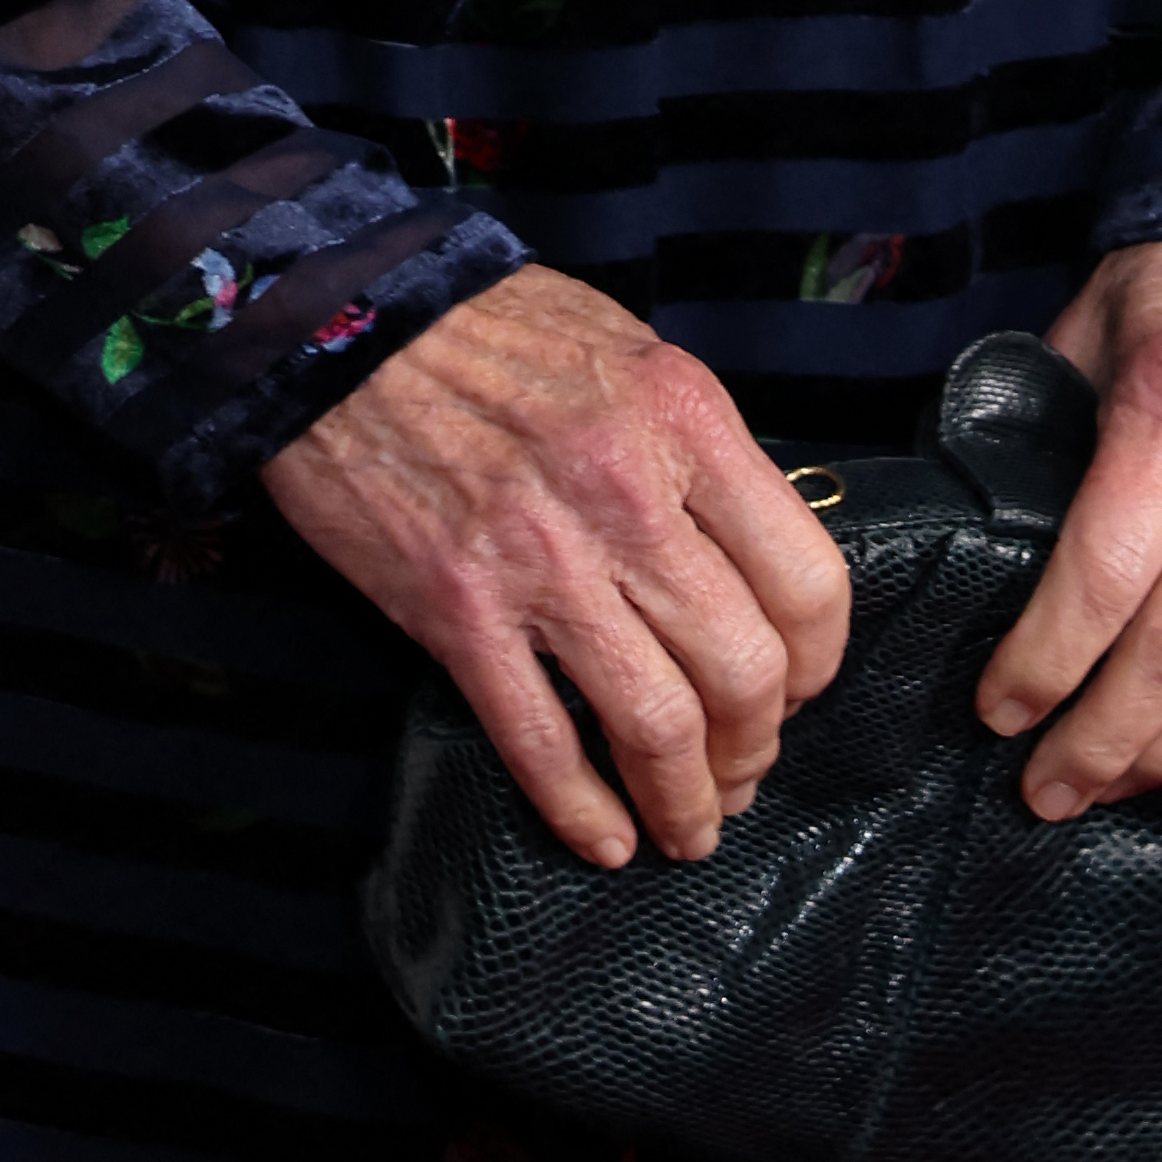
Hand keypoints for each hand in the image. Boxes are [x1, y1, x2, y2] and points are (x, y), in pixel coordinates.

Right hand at [263, 263, 852, 872]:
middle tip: (743, 770)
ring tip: (689, 824)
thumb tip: (744, 552)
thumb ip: (691, 448)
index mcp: (683, 420)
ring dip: (686, 798)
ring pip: (657, 723)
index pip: (805, 578)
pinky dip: (581, 811)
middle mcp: (628, 495)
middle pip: (744, 670)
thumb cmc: (488, 328)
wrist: (343, 322)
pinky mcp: (458, 614)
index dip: (818, 660)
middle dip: (756, 746)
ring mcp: (541, 562)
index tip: (800, 687)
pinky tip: (604, 838)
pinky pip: (540, 742)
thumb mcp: (625, 349)